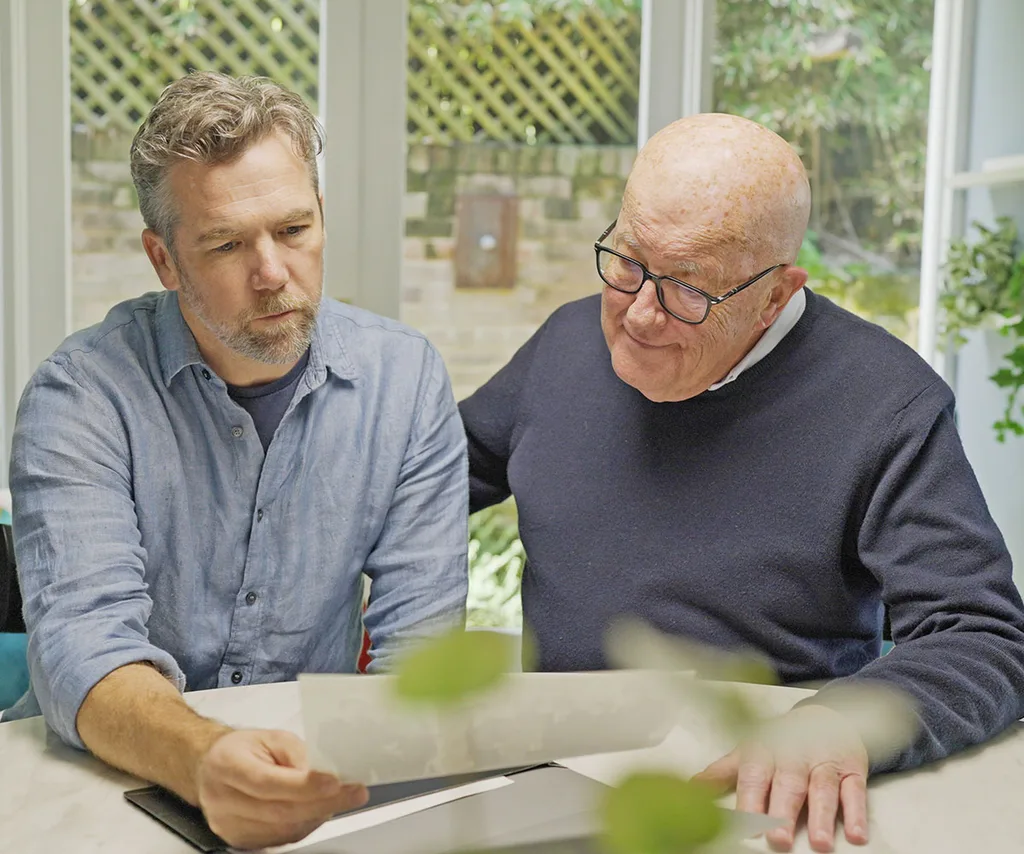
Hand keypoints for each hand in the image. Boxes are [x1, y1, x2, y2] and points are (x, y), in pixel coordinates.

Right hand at [195, 729, 368, 849]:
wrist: (213, 768)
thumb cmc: (244, 750)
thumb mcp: (271, 737)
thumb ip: (297, 754)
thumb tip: (324, 774)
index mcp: (227, 765)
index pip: (268, 782)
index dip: (304, 786)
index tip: (335, 783)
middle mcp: (223, 799)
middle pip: (278, 811)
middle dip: (322, 803)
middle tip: (353, 794)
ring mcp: (229, 825)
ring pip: (282, 830)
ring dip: (316, 816)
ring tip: (338, 799)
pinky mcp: (238, 840)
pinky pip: (279, 839)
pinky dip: (304, 826)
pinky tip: (316, 811)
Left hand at [694, 704, 868, 852]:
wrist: (825, 714)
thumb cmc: (781, 740)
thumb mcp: (749, 751)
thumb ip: (722, 772)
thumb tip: (691, 788)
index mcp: (764, 753)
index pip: (753, 779)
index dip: (749, 802)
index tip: (746, 825)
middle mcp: (793, 757)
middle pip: (788, 785)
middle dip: (783, 811)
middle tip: (779, 839)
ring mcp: (823, 762)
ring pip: (823, 789)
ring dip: (822, 816)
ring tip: (819, 842)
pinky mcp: (852, 768)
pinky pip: (855, 790)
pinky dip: (857, 812)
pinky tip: (855, 832)